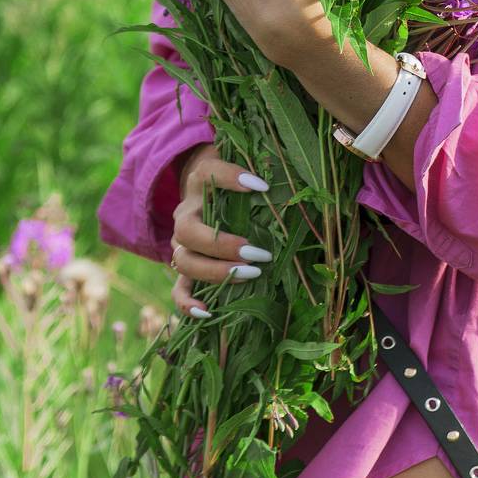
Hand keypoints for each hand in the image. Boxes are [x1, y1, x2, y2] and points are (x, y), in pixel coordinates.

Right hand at [169, 143, 272, 319]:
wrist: (205, 189)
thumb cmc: (235, 180)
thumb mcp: (246, 167)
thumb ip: (265, 167)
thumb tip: (299, 180)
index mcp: (201, 182)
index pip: (210, 172)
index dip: (231, 178)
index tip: (262, 185)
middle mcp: (186, 211)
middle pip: (188, 230)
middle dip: (223, 245)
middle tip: (258, 253)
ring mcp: (181, 241)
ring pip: (184, 260)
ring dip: (215, 271)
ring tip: (251, 274)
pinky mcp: (184, 266)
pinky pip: (178, 289)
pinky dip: (188, 302)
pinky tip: (208, 311)